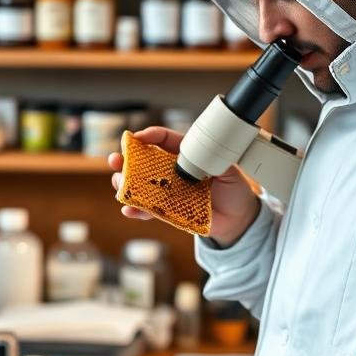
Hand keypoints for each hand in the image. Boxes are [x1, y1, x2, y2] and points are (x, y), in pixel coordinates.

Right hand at [108, 126, 259, 246]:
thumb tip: (198, 156)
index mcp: (186, 155)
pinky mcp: (169, 211)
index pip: (165, 140)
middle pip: (144, 163)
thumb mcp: (229, 169)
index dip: (150, 136)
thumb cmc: (234, 190)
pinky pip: (149, 210)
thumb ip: (214, 159)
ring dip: (125, 184)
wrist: (239, 219)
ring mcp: (169, 191)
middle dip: (126, 160)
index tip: (137, 137)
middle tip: (116, 159)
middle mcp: (173, 172)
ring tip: (119, 184)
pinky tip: (129, 209)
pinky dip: (137, 210)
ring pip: (141, 186)